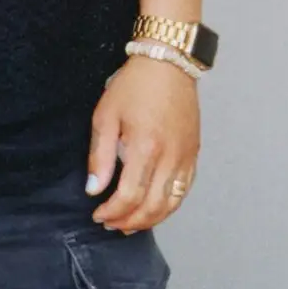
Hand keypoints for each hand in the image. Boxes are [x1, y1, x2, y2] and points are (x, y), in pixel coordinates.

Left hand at [86, 56, 199, 233]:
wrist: (168, 64)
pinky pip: (184, 191)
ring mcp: (186, 157)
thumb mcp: (106, 115)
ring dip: (150, 220)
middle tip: (110, 224)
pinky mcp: (193, 154)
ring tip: (129, 223)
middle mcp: (170, 157)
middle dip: (129, 221)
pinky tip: (153, 208)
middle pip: (152, 207)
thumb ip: (99, 156)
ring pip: (172, 204)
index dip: (112, 211)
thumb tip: (93, 189)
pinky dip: (169, 206)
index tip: (98, 213)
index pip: (129, 196)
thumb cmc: (134, 86)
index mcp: (145, 147)